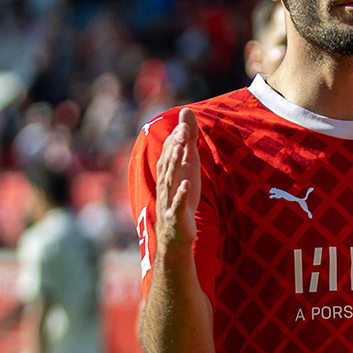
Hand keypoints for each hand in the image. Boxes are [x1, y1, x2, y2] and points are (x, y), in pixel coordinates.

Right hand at [154, 109, 201, 254]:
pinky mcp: (175, 215)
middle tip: (183, 130)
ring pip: (170, 180)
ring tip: (180, 149)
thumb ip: (187, 144)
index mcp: (168, 174)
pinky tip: (186, 184)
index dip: (176, 137)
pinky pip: (178, 203)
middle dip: (174, 146)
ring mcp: (168, 200)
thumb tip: (186, 118)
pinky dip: (181, 194)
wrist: (175, 235)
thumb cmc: (181, 197)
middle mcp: (165, 184)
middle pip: (168, 163)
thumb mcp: (186, 170)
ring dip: (174, 165)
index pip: (169, 152)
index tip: (185, 121)